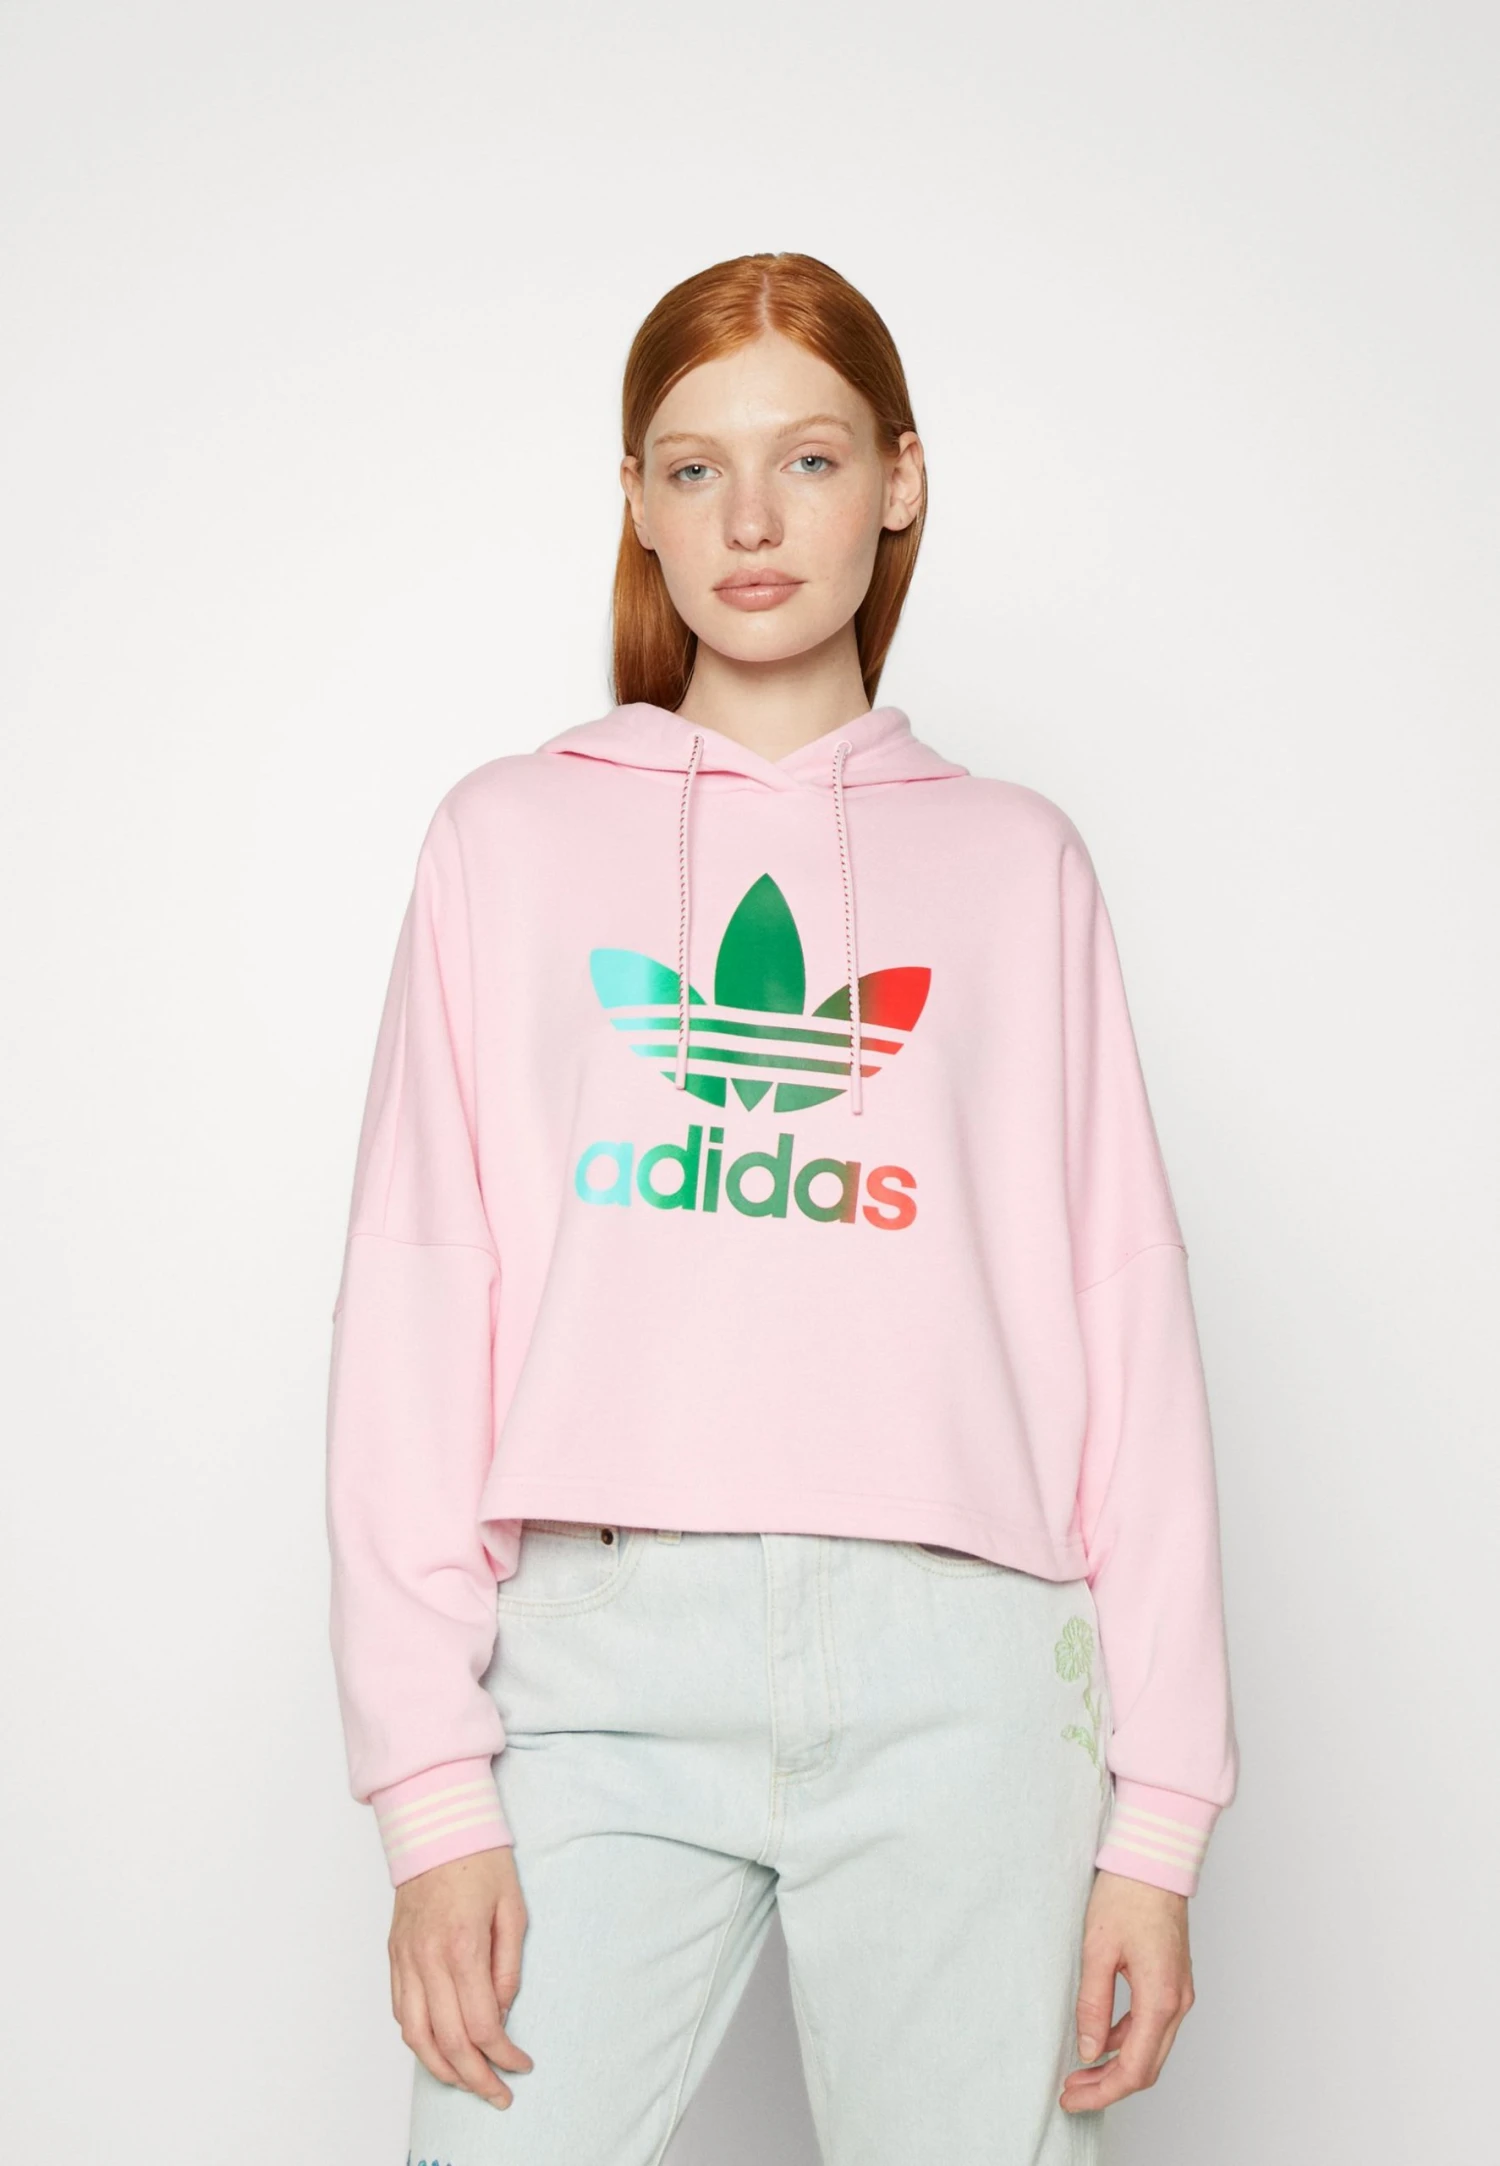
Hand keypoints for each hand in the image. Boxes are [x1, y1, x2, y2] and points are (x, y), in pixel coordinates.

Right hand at [389, 1844, 535, 2107]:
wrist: (436, 1824)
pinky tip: (438, 2050)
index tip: (521, 2065)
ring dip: (442, 2069)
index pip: (481, 2025)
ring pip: (416, 2036)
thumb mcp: (513, 1908)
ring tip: (468, 2083)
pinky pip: (401, 2012)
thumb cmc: (481, 1859)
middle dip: (476, 2077)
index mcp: (463, 1946)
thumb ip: (508, 1966)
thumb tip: (501, 2012)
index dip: (503, 2055)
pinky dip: (418, 2041)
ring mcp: (406, 1959)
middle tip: (499, 2094)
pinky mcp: (395, 1956)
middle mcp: (428, 1959)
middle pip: (448, 2042)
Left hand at [1059, 1869, 1194, 2113]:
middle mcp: (1177, 2002)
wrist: (1154, 1860)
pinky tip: (1100, 2040)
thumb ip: (1093, 2003)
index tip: (1072, 2098)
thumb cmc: (1127, 1895)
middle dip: (1109, 2086)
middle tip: (1072, 2092)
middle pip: (1147, 2067)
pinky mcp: (1173, 1982)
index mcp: (1161, 1998)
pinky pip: (1152, 2026)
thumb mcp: (1097, 1949)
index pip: (1135, 2068)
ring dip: (1117, 2066)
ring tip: (1080, 2072)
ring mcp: (1179, 1993)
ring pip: (1151, 2049)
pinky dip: (1126, 2042)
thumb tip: (1089, 2049)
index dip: (1103, 2092)